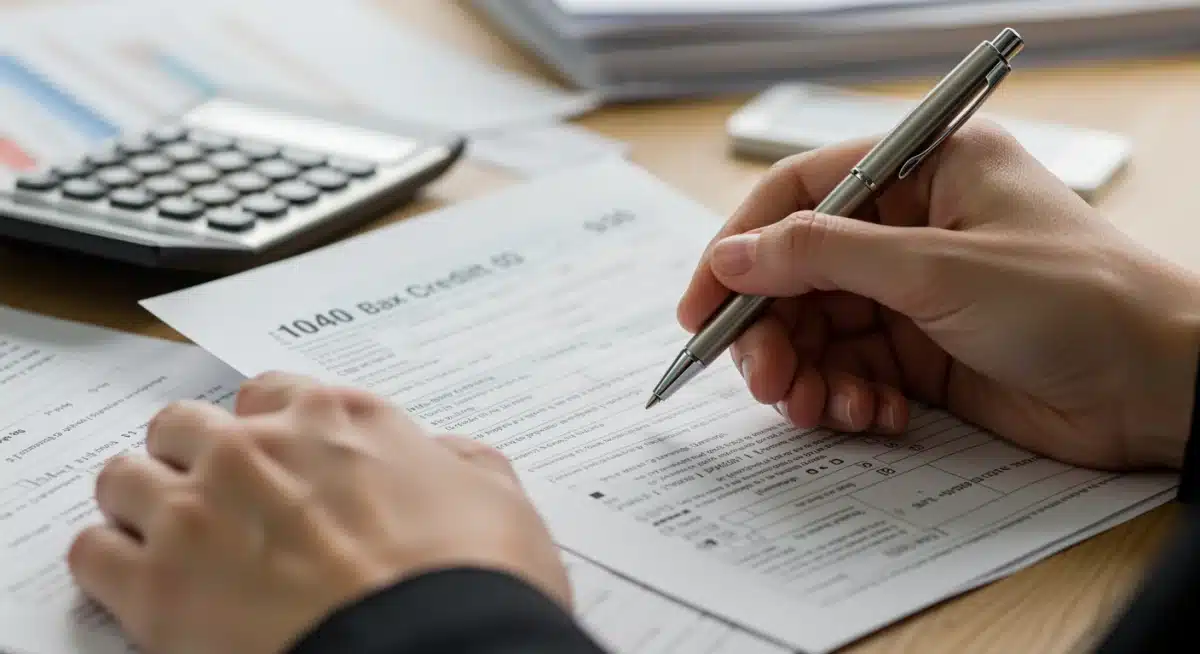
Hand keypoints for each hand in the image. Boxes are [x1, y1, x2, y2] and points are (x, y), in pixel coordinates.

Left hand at [67, 372, 568, 653]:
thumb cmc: (474, 581)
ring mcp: (199, 514)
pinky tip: (143, 585)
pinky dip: (112, 564)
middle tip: (215, 500)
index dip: (265, 431)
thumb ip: (461, 460)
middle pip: (183, 426)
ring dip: (144, 504)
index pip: (266, 394)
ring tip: (170, 543)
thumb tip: (444, 456)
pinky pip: (94, 551)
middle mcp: (258, 450)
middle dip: (193, 458)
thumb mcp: (499, 498)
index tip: (271, 460)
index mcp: (338, 420)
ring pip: (125, 478)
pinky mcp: (156, 588)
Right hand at [679, 122, 1199, 470]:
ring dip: (807, 373)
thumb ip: (823, 257)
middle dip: (773, 330)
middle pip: (799, 273)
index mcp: (923, 170)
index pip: (799, 194)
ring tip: (820, 408)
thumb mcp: (937, 269)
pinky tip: (871, 416)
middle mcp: (912, 227)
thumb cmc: (1080, 302)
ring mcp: (916, 293)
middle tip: (765, 379)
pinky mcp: (924, 354)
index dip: (740, 248)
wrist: (1164, 389)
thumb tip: (731, 257)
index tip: (700, 306)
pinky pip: (852, 370)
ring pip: (819, 329)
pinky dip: (847, 397)